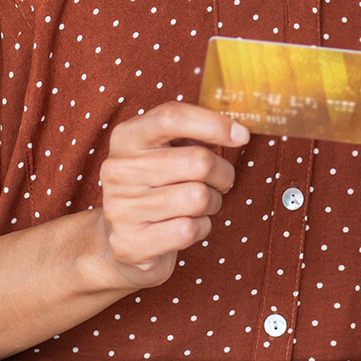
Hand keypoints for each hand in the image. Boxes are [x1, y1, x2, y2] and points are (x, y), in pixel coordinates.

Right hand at [90, 101, 247, 290]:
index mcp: (127, 137)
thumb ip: (193, 133)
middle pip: (198, 161)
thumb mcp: (165, 151)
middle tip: (219, 181)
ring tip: (199, 205)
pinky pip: (190, 230)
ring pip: (199, 198)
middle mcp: (118, 170)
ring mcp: (121, 208)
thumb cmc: (157, 187)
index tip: (241, 135)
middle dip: (223, 173)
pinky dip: (201, 228)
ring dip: (212, 203)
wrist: (123, 240)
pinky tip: (185, 226)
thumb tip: (237, 131)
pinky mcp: (130, 243)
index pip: (171, 117)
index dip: (213, 123)